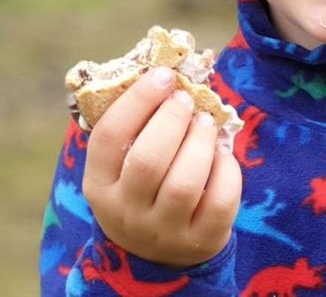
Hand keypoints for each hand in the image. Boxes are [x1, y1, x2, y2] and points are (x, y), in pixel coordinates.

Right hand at [82, 65, 241, 269]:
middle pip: (147, 161)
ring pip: (183, 184)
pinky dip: (227, 171)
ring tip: (207, 123)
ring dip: (201, 143)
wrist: (158, 254)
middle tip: (187, 100)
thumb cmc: (143, 190)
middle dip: (172, 120)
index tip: (163, 74)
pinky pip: (219, 202)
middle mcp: (125, 213)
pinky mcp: (200, 242)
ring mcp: (163, 231)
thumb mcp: (123, 167)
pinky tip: (223, 156)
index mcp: (98, 186)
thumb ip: (136, 127)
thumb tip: (166, 71)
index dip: (137, 100)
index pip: (108, 138)